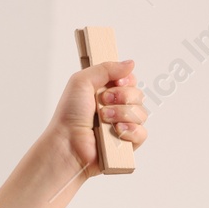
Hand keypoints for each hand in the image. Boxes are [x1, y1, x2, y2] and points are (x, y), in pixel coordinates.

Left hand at [49, 60, 146, 177]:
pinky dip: (131, 130)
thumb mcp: (82, 81)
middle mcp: (116, 108)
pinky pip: (142, 134)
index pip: (130, 81)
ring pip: (141, 113)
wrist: (67, 143)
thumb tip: (130, 63)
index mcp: (106, 92)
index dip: (126, 80)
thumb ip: (106, 68)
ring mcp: (122, 126)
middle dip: (123, 96)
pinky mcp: (125, 144)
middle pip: (138, 95)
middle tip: (103, 102)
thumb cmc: (69, 115)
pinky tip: (116, 131)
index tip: (116, 83)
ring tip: (104, 119)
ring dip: (122, 114)